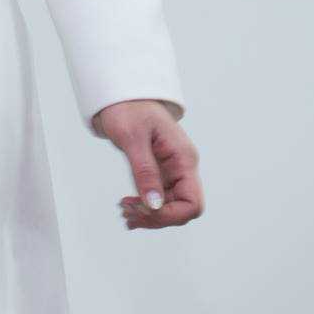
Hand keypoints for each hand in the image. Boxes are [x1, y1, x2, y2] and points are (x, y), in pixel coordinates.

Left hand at [94, 99, 202, 230]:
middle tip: (126, 211)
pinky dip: (144, 208)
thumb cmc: (128, 109)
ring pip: (169, 208)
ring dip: (148, 215)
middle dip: (156, 217)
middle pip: (181, 210)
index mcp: (183, 158)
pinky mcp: (161, 173)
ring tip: (124, 211)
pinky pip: (158, 199)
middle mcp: (182, 168)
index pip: (192, 203)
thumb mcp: (133, 138)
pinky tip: (128, 209)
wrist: (121, 96)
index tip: (141, 207)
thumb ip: (144, 171)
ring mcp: (172, 172)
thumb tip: (153, 205)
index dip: (169, 214)